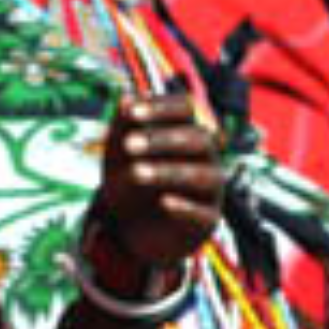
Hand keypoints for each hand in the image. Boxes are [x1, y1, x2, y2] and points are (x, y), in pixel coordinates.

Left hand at [91, 94, 223, 269]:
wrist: (129, 228)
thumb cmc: (129, 181)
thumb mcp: (118, 154)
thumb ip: (122, 127)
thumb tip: (124, 100)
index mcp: (186, 132)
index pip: (186, 109)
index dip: (161, 108)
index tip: (129, 113)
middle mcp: (205, 158)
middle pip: (198, 139)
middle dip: (162, 140)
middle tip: (128, 145)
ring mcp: (210, 190)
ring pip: (204, 175)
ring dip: (168, 171)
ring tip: (135, 173)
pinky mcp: (207, 221)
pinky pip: (204, 213)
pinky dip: (185, 207)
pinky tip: (164, 202)